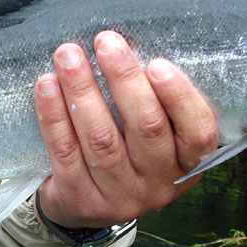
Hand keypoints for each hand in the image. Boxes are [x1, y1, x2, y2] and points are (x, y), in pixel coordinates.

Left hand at [33, 31, 217, 228]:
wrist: (87, 204)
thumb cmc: (127, 152)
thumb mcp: (157, 137)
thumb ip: (155, 102)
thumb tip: (128, 49)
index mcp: (186, 164)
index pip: (198, 133)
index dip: (180, 97)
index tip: (157, 63)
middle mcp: (159, 185)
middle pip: (147, 128)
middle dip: (125, 79)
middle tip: (106, 42)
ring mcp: (120, 198)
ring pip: (102, 139)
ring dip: (83, 91)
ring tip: (69, 55)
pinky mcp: (81, 200)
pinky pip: (66, 152)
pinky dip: (55, 115)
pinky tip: (47, 86)